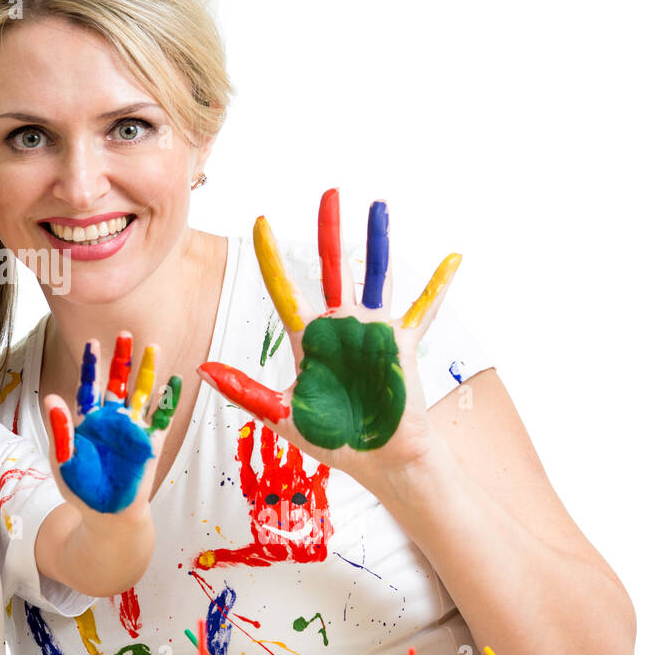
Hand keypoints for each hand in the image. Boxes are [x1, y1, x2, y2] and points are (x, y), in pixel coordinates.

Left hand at [42, 332, 181, 521]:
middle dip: (122, 359)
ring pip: (142, 394)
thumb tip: (52, 398)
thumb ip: (60, 428)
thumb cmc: (81, 489)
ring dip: (148, 371)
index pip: (90, 387)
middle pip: (118, 383)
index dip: (92, 365)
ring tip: (153, 347)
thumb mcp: (64, 459)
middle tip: (125, 333)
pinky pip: (162, 418)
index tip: (93, 342)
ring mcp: (133, 430)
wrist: (106, 515)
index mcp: (89, 421)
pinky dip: (168, 400)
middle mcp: (112, 421)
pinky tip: (174, 381)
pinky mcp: (151, 443)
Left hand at [197, 189, 460, 484]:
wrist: (380, 462)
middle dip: (328, 230)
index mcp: (308, 338)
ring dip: (378, 240)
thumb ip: (244, 390)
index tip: (260, 221)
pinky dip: (438, 285)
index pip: (284, 288)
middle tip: (329, 191)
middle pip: (331, 266)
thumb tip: (201, 371)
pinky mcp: (403, 344)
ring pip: (376, 274)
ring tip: (379, 205)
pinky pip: (424, 309)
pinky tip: (453, 259)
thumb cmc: (334, 440)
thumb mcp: (281, 414)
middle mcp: (340, 326)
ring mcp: (373, 331)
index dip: (271, 256)